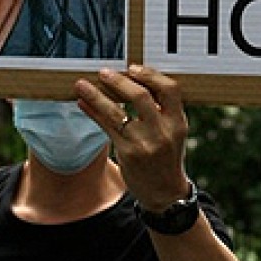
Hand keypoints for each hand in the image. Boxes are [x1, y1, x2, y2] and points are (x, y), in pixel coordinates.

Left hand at [74, 65, 189, 210]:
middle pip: (141, 96)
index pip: (170, 89)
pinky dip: (93, 113)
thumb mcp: (173, 131)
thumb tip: (132, 79)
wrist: (165, 192)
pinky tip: (83, 104)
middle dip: (119, 81)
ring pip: (117, 112)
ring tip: (81, 85)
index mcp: (178, 122)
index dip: (150, 75)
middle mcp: (163, 131)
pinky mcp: (128, 154)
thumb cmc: (166, 155)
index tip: (132, 68)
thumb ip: (161, 108)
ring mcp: (145, 143)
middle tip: (104, 73)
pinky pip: (106, 127)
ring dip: (96, 95)